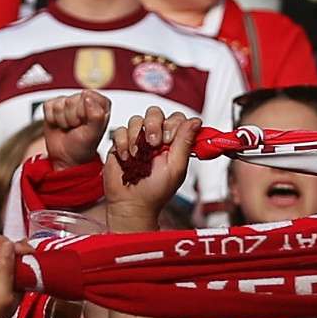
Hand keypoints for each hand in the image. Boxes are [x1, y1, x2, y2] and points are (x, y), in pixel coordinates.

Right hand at [39, 89, 110, 167]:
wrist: (66, 157)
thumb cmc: (83, 146)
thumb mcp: (94, 134)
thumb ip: (96, 115)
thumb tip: (88, 98)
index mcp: (100, 104)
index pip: (88, 96)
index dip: (84, 112)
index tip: (85, 123)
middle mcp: (84, 100)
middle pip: (71, 100)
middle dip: (72, 117)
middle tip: (76, 128)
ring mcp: (68, 102)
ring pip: (59, 104)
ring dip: (62, 120)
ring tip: (69, 127)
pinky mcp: (53, 105)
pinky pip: (48, 106)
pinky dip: (52, 119)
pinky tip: (59, 124)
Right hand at [93, 110, 198, 232]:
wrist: (131, 204)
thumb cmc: (155, 192)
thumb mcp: (176, 168)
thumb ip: (185, 142)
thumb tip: (196, 122)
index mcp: (173, 143)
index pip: (176, 119)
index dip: (172, 125)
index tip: (169, 140)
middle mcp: (156, 139)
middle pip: (155, 113)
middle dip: (154, 125)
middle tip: (154, 144)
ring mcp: (137, 140)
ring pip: (137, 120)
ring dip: (137, 136)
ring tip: (138, 155)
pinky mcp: (121, 144)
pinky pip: (120, 130)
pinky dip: (123, 143)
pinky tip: (127, 157)